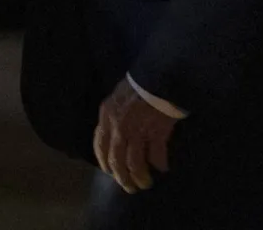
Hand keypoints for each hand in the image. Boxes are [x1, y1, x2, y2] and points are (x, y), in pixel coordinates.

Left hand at [94, 78, 175, 192]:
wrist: (158, 75)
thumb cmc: (139, 84)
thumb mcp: (118, 96)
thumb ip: (113, 115)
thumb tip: (114, 135)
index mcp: (106, 116)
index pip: (99, 145)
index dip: (104, 162)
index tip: (110, 173)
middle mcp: (118, 126)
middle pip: (116, 160)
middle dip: (122, 178)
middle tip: (129, 187)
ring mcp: (137, 131)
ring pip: (134, 164)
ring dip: (139, 177)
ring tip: (144, 184)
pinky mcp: (156, 133)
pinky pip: (156, 156)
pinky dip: (159, 164)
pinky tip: (163, 167)